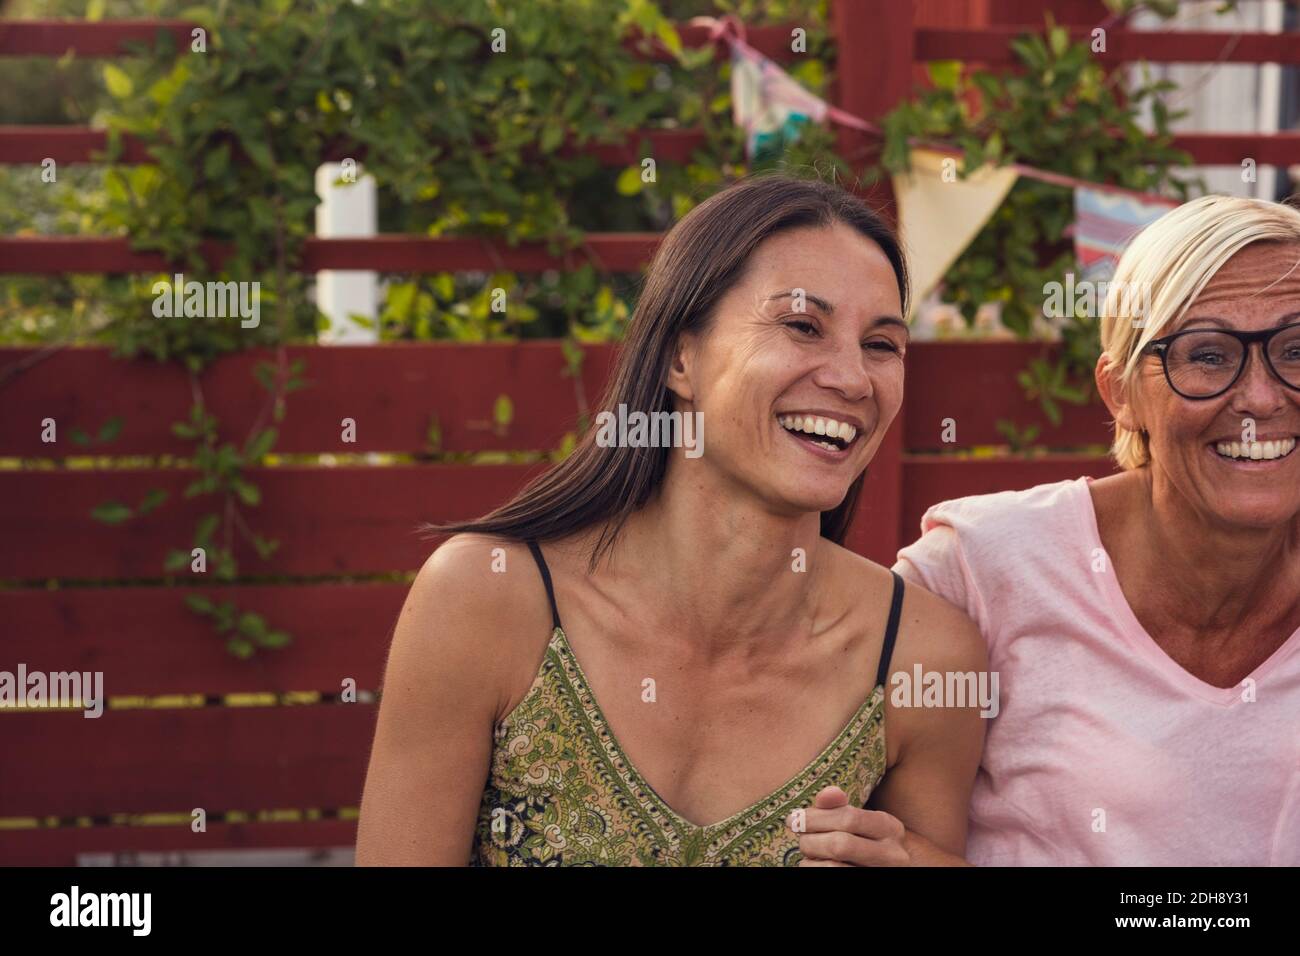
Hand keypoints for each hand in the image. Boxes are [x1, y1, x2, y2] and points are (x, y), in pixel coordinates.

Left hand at [788, 785, 911, 866]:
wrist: (884, 865)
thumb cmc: (863, 840)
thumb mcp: (857, 820)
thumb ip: (838, 806)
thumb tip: (828, 792)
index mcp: (889, 827)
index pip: (849, 818)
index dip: (814, 818)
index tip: (792, 820)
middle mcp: (893, 854)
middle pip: (839, 844)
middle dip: (811, 840)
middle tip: (802, 840)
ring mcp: (882, 873)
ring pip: (833, 867)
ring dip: (810, 860)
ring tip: (809, 855)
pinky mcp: (871, 884)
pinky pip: (831, 878)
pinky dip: (814, 870)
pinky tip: (816, 865)